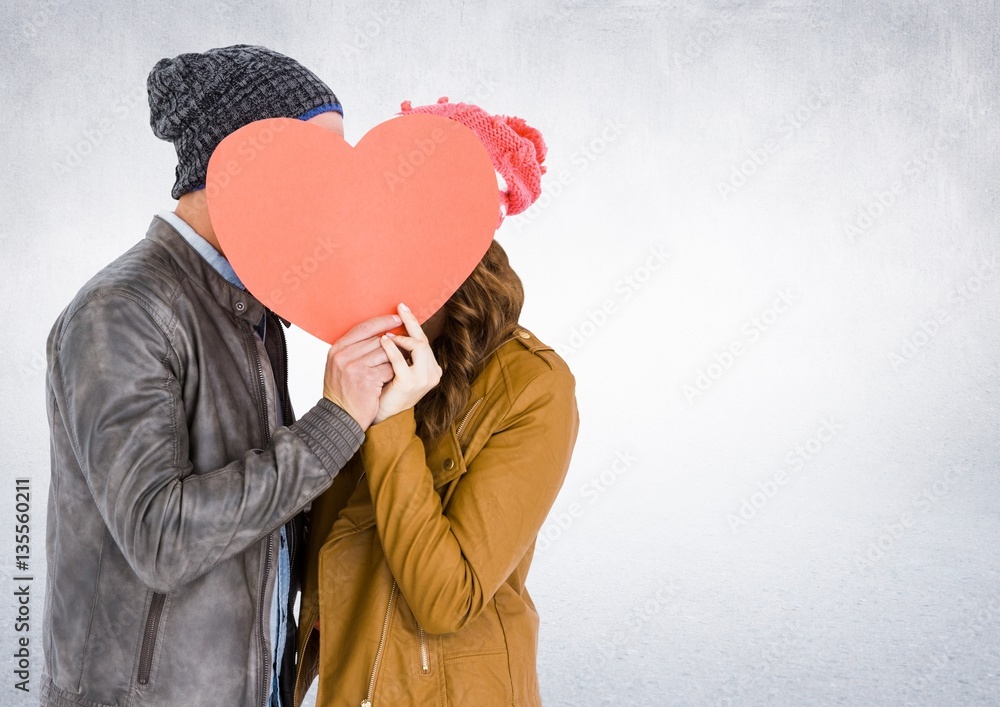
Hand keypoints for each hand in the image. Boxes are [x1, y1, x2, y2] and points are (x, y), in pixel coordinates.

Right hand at [323, 313, 401, 428]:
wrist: (339, 418)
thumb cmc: (342, 392)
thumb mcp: (339, 366)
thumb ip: (353, 349)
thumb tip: (379, 334)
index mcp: (336, 349)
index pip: (363, 327)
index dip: (382, 322)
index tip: (396, 319)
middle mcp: (344, 356)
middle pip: (377, 340)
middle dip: (392, 344)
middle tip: (404, 346)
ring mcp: (355, 367)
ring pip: (385, 353)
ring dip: (395, 359)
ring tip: (398, 365)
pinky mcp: (368, 379)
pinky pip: (389, 368)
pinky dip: (394, 373)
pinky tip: (393, 379)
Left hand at [372, 303, 442, 424]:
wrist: (381, 416)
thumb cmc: (387, 391)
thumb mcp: (398, 369)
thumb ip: (402, 352)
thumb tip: (392, 326)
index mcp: (432, 369)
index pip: (424, 341)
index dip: (414, 324)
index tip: (402, 309)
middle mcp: (433, 373)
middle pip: (424, 340)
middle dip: (411, 322)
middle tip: (400, 307)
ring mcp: (424, 379)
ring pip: (419, 347)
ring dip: (402, 338)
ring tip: (386, 334)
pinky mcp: (410, 384)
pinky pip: (400, 360)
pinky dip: (391, 349)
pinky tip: (382, 341)